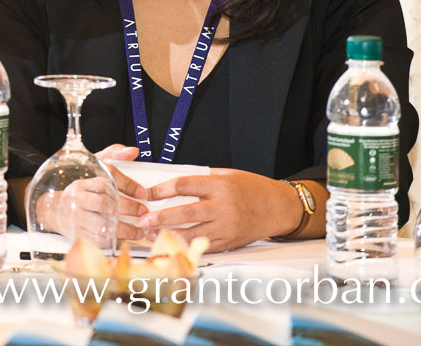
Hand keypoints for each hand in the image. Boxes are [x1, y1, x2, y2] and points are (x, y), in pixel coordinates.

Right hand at [34, 143, 146, 244]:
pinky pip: (98, 239)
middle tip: (143, 212)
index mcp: (83, 182)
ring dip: (124, 229)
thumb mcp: (94, 166)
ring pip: (102, 225)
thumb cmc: (82, 189)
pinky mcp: (77, 233)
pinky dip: (113, 240)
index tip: (143, 193)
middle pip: (105, 204)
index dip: (128, 186)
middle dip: (129, 209)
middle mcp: (78, 199)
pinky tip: (124, 238)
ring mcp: (76, 217)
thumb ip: (114, 154)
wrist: (57, 210)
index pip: (106, 181)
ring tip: (138, 231)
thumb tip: (132, 151)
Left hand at [136, 168, 301, 251]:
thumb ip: (202, 179)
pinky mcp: (229, 241)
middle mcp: (223, 207)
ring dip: (168, 235)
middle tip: (142, 220)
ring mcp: (226, 226)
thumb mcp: (227, 175)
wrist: (278, 207)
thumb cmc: (252, 188)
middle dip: (160, 217)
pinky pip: (204, 245)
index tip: (147, 193)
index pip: (184, 185)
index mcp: (220, 185)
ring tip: (150, 235)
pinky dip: (185, 246)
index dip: (162, 189)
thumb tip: (173, 183)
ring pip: (192, 233)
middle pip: (185, 212)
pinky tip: (171, 245)